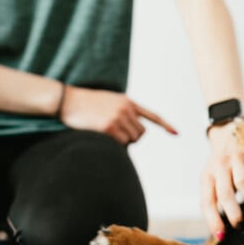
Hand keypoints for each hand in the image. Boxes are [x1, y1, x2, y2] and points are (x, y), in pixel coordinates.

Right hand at [60, 86, 177, 144]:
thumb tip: (134, 133)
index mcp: (128, 102)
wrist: (67, 100)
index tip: (176, 133)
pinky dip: (114, 144)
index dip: (165, 125)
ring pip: (132, 140)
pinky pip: (120, 143)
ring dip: (122, 141)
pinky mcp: (109, 127)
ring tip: (106, 131)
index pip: (152, 115)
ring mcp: (118, 117)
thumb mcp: (108, 102)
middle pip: (141, 133)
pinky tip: (101, 134)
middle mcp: (126, 109)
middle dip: (131, 137)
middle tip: (115, 133)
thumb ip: (123, 112)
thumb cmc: (85, 104)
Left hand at [201, 121, 243, 238]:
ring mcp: (235, 159)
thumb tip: (220, 230)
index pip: (207, 201)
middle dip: (232, 211)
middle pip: (224, 192)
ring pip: (241, 181)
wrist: (228, 131)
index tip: (221, 236)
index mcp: (207, 177)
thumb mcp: (212, 179)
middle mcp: (219, 167)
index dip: (213, 220)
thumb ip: (215, 198)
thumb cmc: (220, 165)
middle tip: (240, 224)